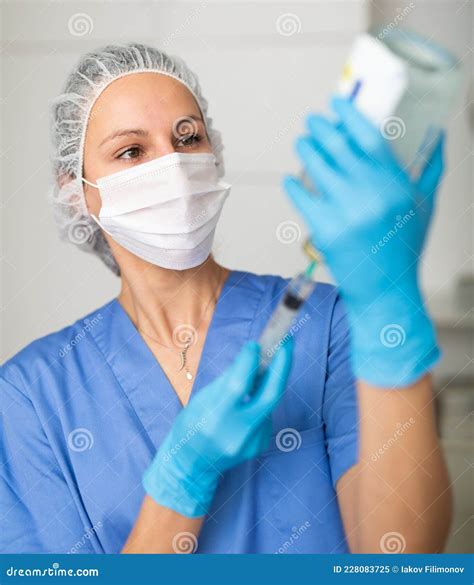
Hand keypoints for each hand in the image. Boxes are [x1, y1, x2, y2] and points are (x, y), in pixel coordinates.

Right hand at [143, 340, 292, 516]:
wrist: (192, 466)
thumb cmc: (191, 426)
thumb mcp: (201, 400)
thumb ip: (227, 381)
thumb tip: (251, 356)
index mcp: (215, 418)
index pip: (238, 385)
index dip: (248, 362)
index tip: (254, 344)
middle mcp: (237, 432)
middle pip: (270, 396)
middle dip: (282, 365)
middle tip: (287, 342)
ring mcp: (251, 442)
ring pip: (269, 404)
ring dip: (270, 381)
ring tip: (269, 362)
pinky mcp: (260, 445)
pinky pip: (266, 415)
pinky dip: (262, 401)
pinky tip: (251, 398)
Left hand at [283, 97, 443, 386]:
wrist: (385, 290)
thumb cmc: (403, 247)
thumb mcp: (424, 205)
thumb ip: (430, 166)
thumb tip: (436, 131)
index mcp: (396, 184)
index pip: (369, 136)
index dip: (349, 115)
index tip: (335, 102)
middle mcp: (372, 194)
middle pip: (338, 146)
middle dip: (320, 128)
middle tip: (311, 122)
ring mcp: (346, 213)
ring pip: (317, 168)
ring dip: (305, 150)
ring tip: (302, 144)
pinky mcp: (325, 231)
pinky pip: (302, 198)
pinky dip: (294, 185)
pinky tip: (292, 180)